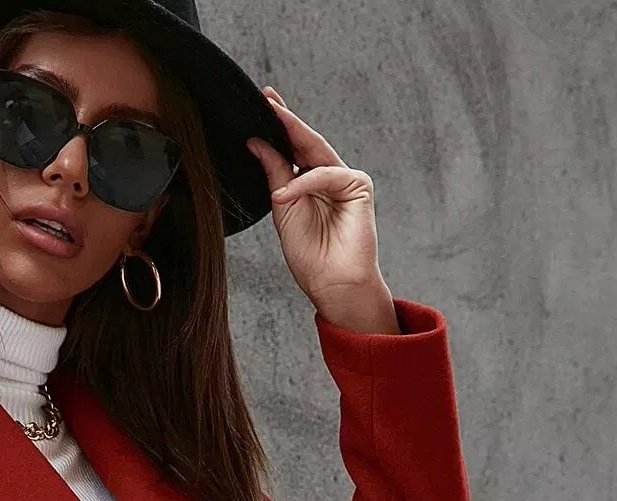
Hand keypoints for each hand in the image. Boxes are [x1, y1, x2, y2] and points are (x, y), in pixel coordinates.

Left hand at [246, 88, 399, 331]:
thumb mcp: (282, 209)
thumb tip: (257, 143)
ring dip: (292, 137)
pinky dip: (305, 183)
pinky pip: (326, 174)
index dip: (279, 126)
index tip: (262, 103)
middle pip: (305, 142)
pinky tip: (286, 194)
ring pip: (316, 151)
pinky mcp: (360, 187)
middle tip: (266, 98)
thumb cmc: (310, 257)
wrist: (333, 285)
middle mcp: (329, 178)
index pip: (293, 149)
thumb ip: (274, 174)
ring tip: (266, 126)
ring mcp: (346, 180)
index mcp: (310, 184)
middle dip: (286, 120)